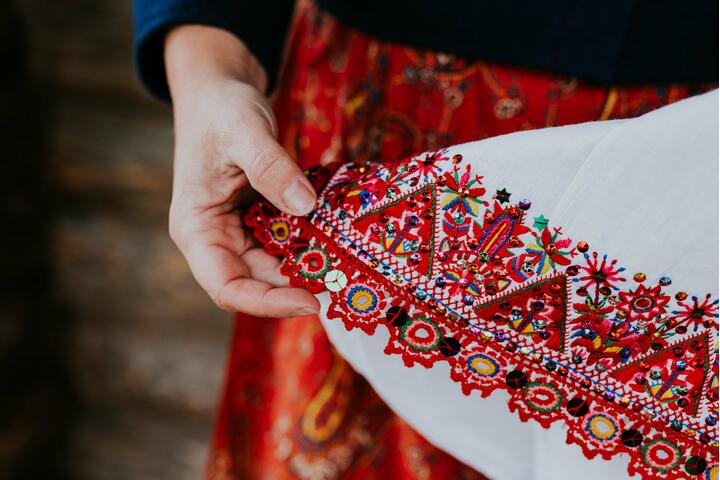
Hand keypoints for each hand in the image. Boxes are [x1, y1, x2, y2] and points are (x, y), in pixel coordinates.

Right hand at [165, 26, 319, 316]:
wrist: (220, 90)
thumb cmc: (220, 108)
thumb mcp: (244, 131)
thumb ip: (271, 168)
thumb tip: (306, 205)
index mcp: (197, 229)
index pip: (227, 287)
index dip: (266, 303)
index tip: (311, 301)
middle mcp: (217, 239)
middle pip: (258, 283)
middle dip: (300, 287)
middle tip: (348, 284)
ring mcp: (240, 232)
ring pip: (277, 267)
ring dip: (310, 269)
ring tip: (350, 267)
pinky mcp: (262, 221)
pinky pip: (289, 243)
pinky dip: (314, 245)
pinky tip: (342, 242)